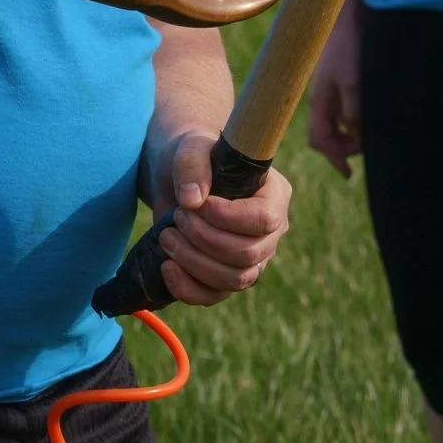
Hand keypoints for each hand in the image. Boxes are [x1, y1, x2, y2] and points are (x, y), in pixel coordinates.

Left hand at [148, 132, 292, 307]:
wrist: (179, 177)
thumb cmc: (195, 156)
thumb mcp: (192, 147)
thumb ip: (193, 164)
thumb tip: (191, 200)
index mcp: (275, 195)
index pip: (264, 219)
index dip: (227, 218)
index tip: (196, 203)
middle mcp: (271, 231)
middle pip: (248, 254)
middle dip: (204, 240)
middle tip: (176, 218)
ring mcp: (253, 257)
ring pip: (234, 280)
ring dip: (193, 263)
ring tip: (167, 237)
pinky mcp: (227, 276)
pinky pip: (215, 296)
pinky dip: (188, 288)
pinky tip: (167, 267)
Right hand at [306, 4, 362, 176]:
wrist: (345, 14)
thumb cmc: (349, 46)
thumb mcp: (353, 82)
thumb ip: (353, 111)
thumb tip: (356, 135)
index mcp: (319, 101)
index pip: (320, 141)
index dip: (334, 159)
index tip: (349, 174)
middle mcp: (322, 98)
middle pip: (328, 135)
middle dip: (346, 147)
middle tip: (367, 149)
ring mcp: (330, 89)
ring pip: (338, 122)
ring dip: (352, 133)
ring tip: (371, 133)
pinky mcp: (339, 79)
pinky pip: (344, 108)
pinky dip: (355, 118)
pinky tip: (370, 114)